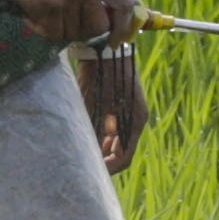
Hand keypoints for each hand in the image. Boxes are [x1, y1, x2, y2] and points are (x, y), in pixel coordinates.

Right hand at [0, 0, 135, 45]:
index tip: (116, 41)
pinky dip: (40, 28)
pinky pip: (53, 33)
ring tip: (42, 7)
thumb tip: (112, 23)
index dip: (124, 27)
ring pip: (73, 32)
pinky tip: (32, 10)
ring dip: (56, 28)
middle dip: (83, 32)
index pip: (125, 4)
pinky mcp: (50, 5)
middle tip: (63, 23)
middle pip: (99, 27)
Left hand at [75, 48, 151, 173]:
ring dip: (101, 147)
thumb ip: (90, 132)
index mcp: (135, 122)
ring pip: (116, 139)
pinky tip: (87, 134)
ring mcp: (129, 110)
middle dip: (103, 159)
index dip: (108, 169)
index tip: (91, 174)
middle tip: (84, 165)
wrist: (105, 45)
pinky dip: (101, 134)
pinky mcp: (121, 103)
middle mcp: (135, 119)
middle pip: (121, 149)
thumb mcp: (92, 106)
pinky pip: (113, 126)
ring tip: (83, 151)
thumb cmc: (101, 76)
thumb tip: (84, 155)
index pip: (124, 158)